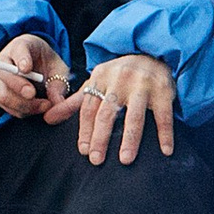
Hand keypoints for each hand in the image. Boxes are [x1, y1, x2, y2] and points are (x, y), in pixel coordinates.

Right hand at [0, 33, 73, 121]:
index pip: (18, 50)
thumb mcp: (58, 69)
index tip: (26, 68)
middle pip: (4, 74)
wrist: (38, 69)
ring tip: (44, 105)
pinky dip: (23, 111)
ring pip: (4, 95)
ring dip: (25, 104)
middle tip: (33, 94)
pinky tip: (37, 108)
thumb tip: (57, 102)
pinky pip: (7, 107)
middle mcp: (4, 60)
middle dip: (18, 87)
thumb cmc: (47, 65)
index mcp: (21, 46)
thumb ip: (58, 84)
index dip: (21, 59)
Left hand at [49, 52, 176, 163]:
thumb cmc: (120, 75)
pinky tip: (166, 151)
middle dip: (100, 137)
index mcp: (101, 78)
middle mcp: (120, 80)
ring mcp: (143, 85)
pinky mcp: (163, 91)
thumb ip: (73, 103)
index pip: (89, 108)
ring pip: (134, 116)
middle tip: (96, 160)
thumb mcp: (96, 84)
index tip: (84, 151)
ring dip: (130, 139)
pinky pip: (163, 115)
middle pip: (107, 113)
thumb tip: (47, 119)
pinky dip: (165, 133)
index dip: (85, 130)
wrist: (153, 54)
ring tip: (125, 159)